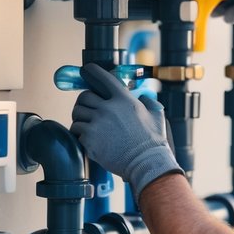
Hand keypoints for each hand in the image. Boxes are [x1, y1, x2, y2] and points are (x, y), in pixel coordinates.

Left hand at [70, 64, 182, 197]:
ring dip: (81, 118)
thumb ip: (148, 102)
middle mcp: (108, 108)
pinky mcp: (89, 139)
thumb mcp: (156, 115)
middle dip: (84, 102)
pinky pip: (76, 131)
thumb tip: (143, 96)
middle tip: (88, 109)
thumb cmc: (153, 142)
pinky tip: (89, 139)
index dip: (91, 71)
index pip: (102, 77)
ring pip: (77, 114)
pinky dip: (80, 134)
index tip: (86, 70)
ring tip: (88, 126)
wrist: (146, 163)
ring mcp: (97, 124)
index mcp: (123, 100)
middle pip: (84, 96)